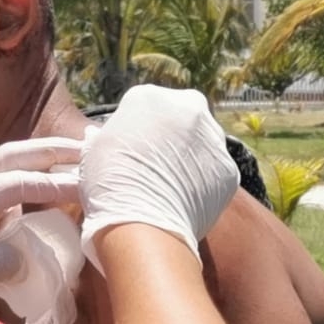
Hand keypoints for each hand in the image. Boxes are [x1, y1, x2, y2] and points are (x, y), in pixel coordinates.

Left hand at [0, 137, 81, 295]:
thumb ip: (5, 259)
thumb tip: (22, 259)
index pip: (22, 181)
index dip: (58, 184)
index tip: (89, 186)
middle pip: (14, 157)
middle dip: (52, 151)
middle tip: (87, 148)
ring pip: (7, 171)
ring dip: (39, 166)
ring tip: (73, 167)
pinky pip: (1, 195)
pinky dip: (26, 191)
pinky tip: (45, 200)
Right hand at [79, 85, 237, 268]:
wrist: (143, 226)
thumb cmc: (110, 187)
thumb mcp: (95, 151)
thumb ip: (110, 136)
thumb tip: (106, 138)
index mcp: (149, 97)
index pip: (145, 107)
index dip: (138, 130)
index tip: (133, 151)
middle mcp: (187, 108)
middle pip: (181, 118)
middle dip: (172, 136)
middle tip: (156, 166)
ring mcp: (213, 137)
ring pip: (202, 143)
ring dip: (191, 158)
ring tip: (171, 187)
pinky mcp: (229, 168)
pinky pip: (215, 171)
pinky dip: (205, 182)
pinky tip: (186, 200)